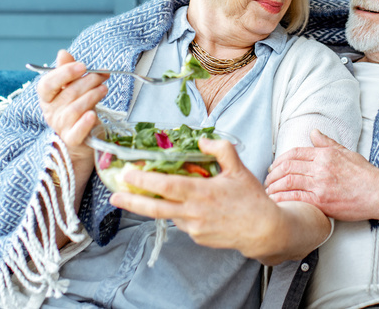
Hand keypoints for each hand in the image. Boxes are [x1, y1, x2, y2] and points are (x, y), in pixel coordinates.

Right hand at [36, 49, 107, 166]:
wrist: (82, 137)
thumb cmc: (76, 107)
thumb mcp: (71, 87)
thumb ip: (67, 70)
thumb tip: (62, 53)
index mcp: (47, 97)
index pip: (47, 84)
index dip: (64, 73)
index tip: (82, 66)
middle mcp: (51, 112)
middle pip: (67, 94)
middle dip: (88, 81)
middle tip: (102, 75)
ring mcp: (60, 126)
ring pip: (75, 109)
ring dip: (92, 96)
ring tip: (104, 89)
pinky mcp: (72, 139)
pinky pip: (77, 131)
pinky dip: (85, 123)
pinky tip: (93, 115)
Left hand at [108, 138, 281, 259]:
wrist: (264, 230)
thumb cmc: (252, 198)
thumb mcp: (239, 169)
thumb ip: (221, 150)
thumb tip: (202, 140)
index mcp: (201, 192)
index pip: (166, 186)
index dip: (144, 180)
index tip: (127, 174)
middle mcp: (193, 212)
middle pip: (155, 208)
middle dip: (131, 202)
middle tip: (114, 196)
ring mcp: (194, 228)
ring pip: (168, 214)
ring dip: (153, 206)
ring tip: (140, 196)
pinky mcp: (197, 238)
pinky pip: (181, 222)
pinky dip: (177, 212)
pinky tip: (185, 205)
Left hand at [264, 129, 378, 221]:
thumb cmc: (365, 174)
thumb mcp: (346, 153)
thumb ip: (327, 143)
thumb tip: (313, 132)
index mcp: (325, 154)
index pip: (294, 153)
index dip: (279, 160)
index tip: (272, 167)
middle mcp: (320, 167)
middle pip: (287, 166)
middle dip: (272, 174)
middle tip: (266, 181)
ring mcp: (320, 184)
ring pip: (288, 181)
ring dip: (273, 187)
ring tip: (267, 192)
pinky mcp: (321, 201)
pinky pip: (295, 198)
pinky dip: (282, 199)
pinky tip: (275, 202)